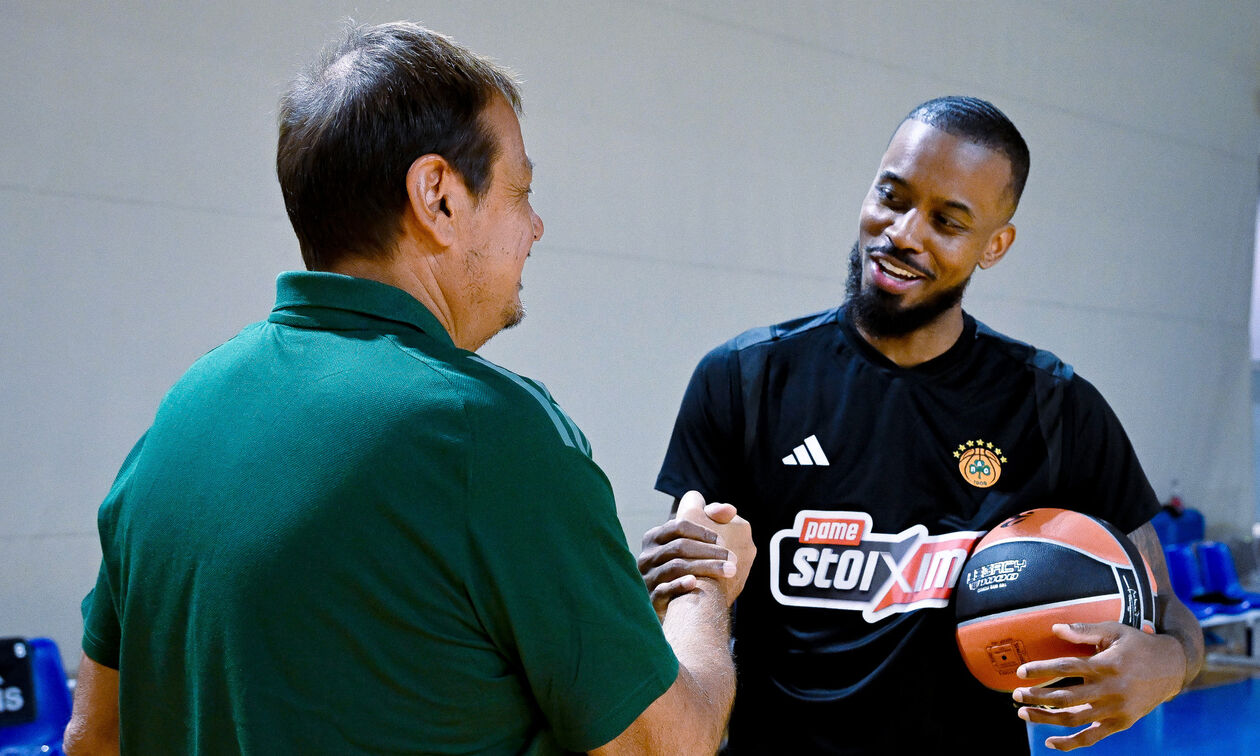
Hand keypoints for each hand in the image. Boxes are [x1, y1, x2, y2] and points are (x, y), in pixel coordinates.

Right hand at [637, 491, 754, 618]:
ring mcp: (647, 577)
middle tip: (733, 558)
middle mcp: (647, 555)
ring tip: (729, 571)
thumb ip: (713, 520)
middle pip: (679, 546)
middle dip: (709, 551)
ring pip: (676, 567)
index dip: (703, 531)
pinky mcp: (651, 599)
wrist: (678, 607)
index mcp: (655, 537)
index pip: (679, 526)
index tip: (723, 540)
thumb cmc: (689, 566)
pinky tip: (696, 584)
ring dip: (706, 567)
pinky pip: (663, 590)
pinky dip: (679, 585)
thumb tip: (731, 510)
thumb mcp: (695, 541)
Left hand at [1013, 622, 1186, 750]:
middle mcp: (1111, 689)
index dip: (1042, 670)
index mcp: (1107, 664)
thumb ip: (1084, 630)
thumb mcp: (1114, 631)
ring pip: (1075, 719)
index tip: (1021, 672)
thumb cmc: (1138, 645)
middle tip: (1016, 695)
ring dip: (1046, 718)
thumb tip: (1054, 629)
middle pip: (1066, 697)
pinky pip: (1092, 738)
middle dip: (1037, 697)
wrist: (1173, 668)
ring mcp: (1116, 709)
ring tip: (1023, 713)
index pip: (1067, 667)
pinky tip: (1049, 742)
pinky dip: (1070, 743)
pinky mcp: (1122, 723)